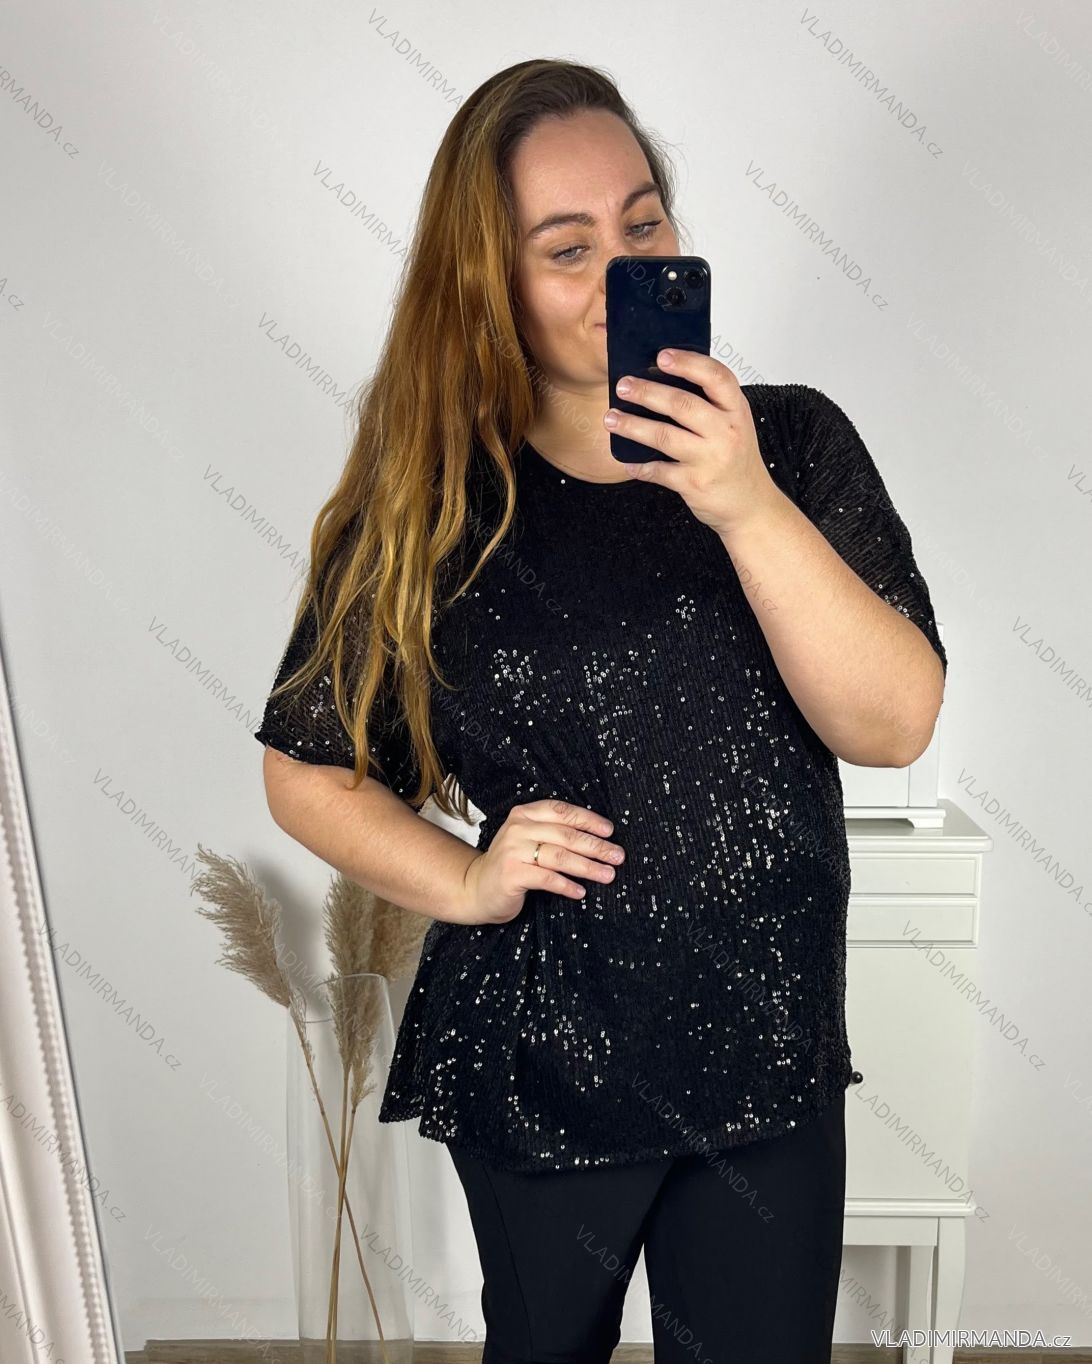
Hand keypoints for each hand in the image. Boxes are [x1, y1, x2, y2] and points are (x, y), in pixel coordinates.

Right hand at [450, 799, 625, 925]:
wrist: (476, 888)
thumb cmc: (512, 864)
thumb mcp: (529, 840)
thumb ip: (554, 833)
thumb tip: (598, 838)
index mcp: (525, 814)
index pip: (562, 811)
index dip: (589, 820)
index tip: (610, 832)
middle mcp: (518, 828)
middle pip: (566, 834)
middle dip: (596, 846)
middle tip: (618, 856)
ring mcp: (512, 850)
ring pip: (560, 856)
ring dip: (588, 867)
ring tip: (608, 875)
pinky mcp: (511, 873)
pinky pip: (547, 878)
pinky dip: (567, 885)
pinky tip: (580, 892)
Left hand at [605, 349, 782, 535]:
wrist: (751, 505)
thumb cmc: (737, 460)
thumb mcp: (734, 424)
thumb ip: (710, 403)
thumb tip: (662, 379)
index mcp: (736, 410)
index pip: (716, 377)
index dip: (688, 363)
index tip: (661, 356)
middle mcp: (726, 432)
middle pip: (682, 404)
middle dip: (647, 392)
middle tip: (623, 386)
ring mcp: (710, 459)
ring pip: (664, 436)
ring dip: (632, 426)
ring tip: (611, 418)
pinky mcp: (694, 483)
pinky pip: (658, 471)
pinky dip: (638, 465)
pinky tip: (625, 459)